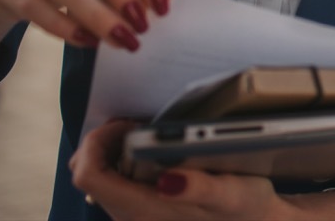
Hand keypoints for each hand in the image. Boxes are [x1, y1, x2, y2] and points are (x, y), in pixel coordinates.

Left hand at [71, 120, 294, 220]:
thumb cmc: (245, 208)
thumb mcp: (231, 195)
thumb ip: (199, 188)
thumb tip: (169, 180)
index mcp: (143, 211)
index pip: (89, 176)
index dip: (97, 143)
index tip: (127, 124)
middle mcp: (129, 218)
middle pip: (89, 176)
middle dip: (104, 142)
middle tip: (137, 124)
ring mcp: (133, 217)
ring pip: (100, 180)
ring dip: (114, 151)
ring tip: (147, 135)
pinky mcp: (142, 212)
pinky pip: (115, 185)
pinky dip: (124, 162)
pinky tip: (154, 153)